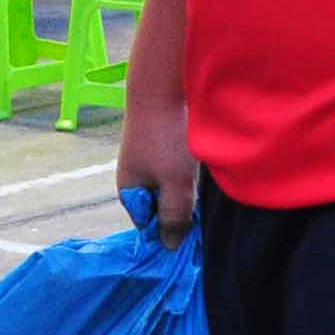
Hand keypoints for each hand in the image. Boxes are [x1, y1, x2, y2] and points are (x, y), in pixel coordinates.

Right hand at [116, 93, 196, 243]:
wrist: (161, 88)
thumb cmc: (166, 139)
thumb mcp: (174, 184)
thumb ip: (173, 215)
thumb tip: (170, 247)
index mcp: (130, 193)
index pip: (151, 227)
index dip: (172, 232)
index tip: (195, 234)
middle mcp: (136, 179)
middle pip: (162, 209)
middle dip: (182, 211)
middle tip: (203, 208)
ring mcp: (147, 163)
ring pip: (171, 189)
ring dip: (188, 191)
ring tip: (203, 185)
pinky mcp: (160, 148)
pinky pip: (176, 172)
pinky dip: (189, 174)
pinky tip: (201, 168)